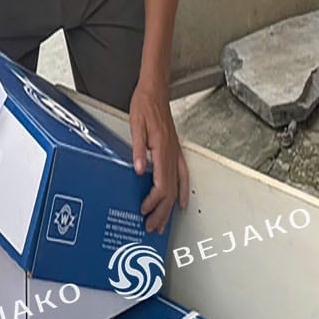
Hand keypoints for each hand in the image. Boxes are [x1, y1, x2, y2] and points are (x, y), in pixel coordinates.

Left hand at [129, 77, 188, 233]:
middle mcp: (172, 154)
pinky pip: (183, 176)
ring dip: (170, 207)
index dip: (154, 201)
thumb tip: (139, 170)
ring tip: (164, 222)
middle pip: (170, 191)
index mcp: (162, 150)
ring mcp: (176, 153)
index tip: (145, 211)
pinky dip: (182, 191)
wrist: (155, 91)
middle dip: (162, 212)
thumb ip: (138, 149)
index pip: (161, 184)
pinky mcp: (175, 151)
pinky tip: (180, 201)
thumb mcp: (135, 125)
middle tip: (153, 227)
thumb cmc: (145, 105)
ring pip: (176, 187)